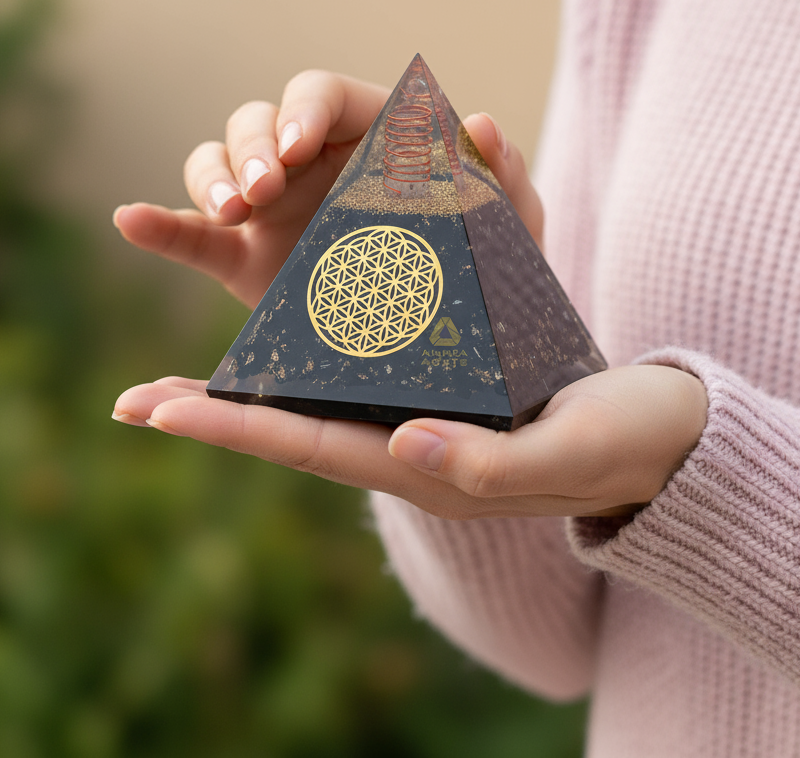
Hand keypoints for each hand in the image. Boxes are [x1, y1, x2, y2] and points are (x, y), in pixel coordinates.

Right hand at [112, 69, 542, 306]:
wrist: (449, 347)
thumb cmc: (484, 272)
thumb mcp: (506, 233)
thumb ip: (504, 179)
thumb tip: (481, 120)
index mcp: (368, 138)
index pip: (322, 96)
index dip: (304, 109)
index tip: (302, 145)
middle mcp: (311, 164)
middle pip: (258, 120)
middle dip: (254, 143)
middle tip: (268, 184)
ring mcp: (271, 210)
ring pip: (216, 163)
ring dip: (212, 175)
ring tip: (233, 208)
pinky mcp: (242, 260)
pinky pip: (190, 237)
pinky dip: (158, 225)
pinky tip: (130, 222)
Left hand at [113, 364, 706, 519]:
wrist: (661, 436)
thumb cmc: (625, 442)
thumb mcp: (570, 449)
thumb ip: (492, 463)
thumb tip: (407, 448)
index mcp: (432, 468)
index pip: (314, 446)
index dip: (236, 426)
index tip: (160, 407)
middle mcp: (412, 446)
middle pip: (298, 426)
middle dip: (219, 412)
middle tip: (138, 400)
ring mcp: (424, 418)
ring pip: (323, 395)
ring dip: (255, 381)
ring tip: (186, 371)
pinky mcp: (444, 388)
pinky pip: (368, 367)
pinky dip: (318, 347)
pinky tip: (282, 330)